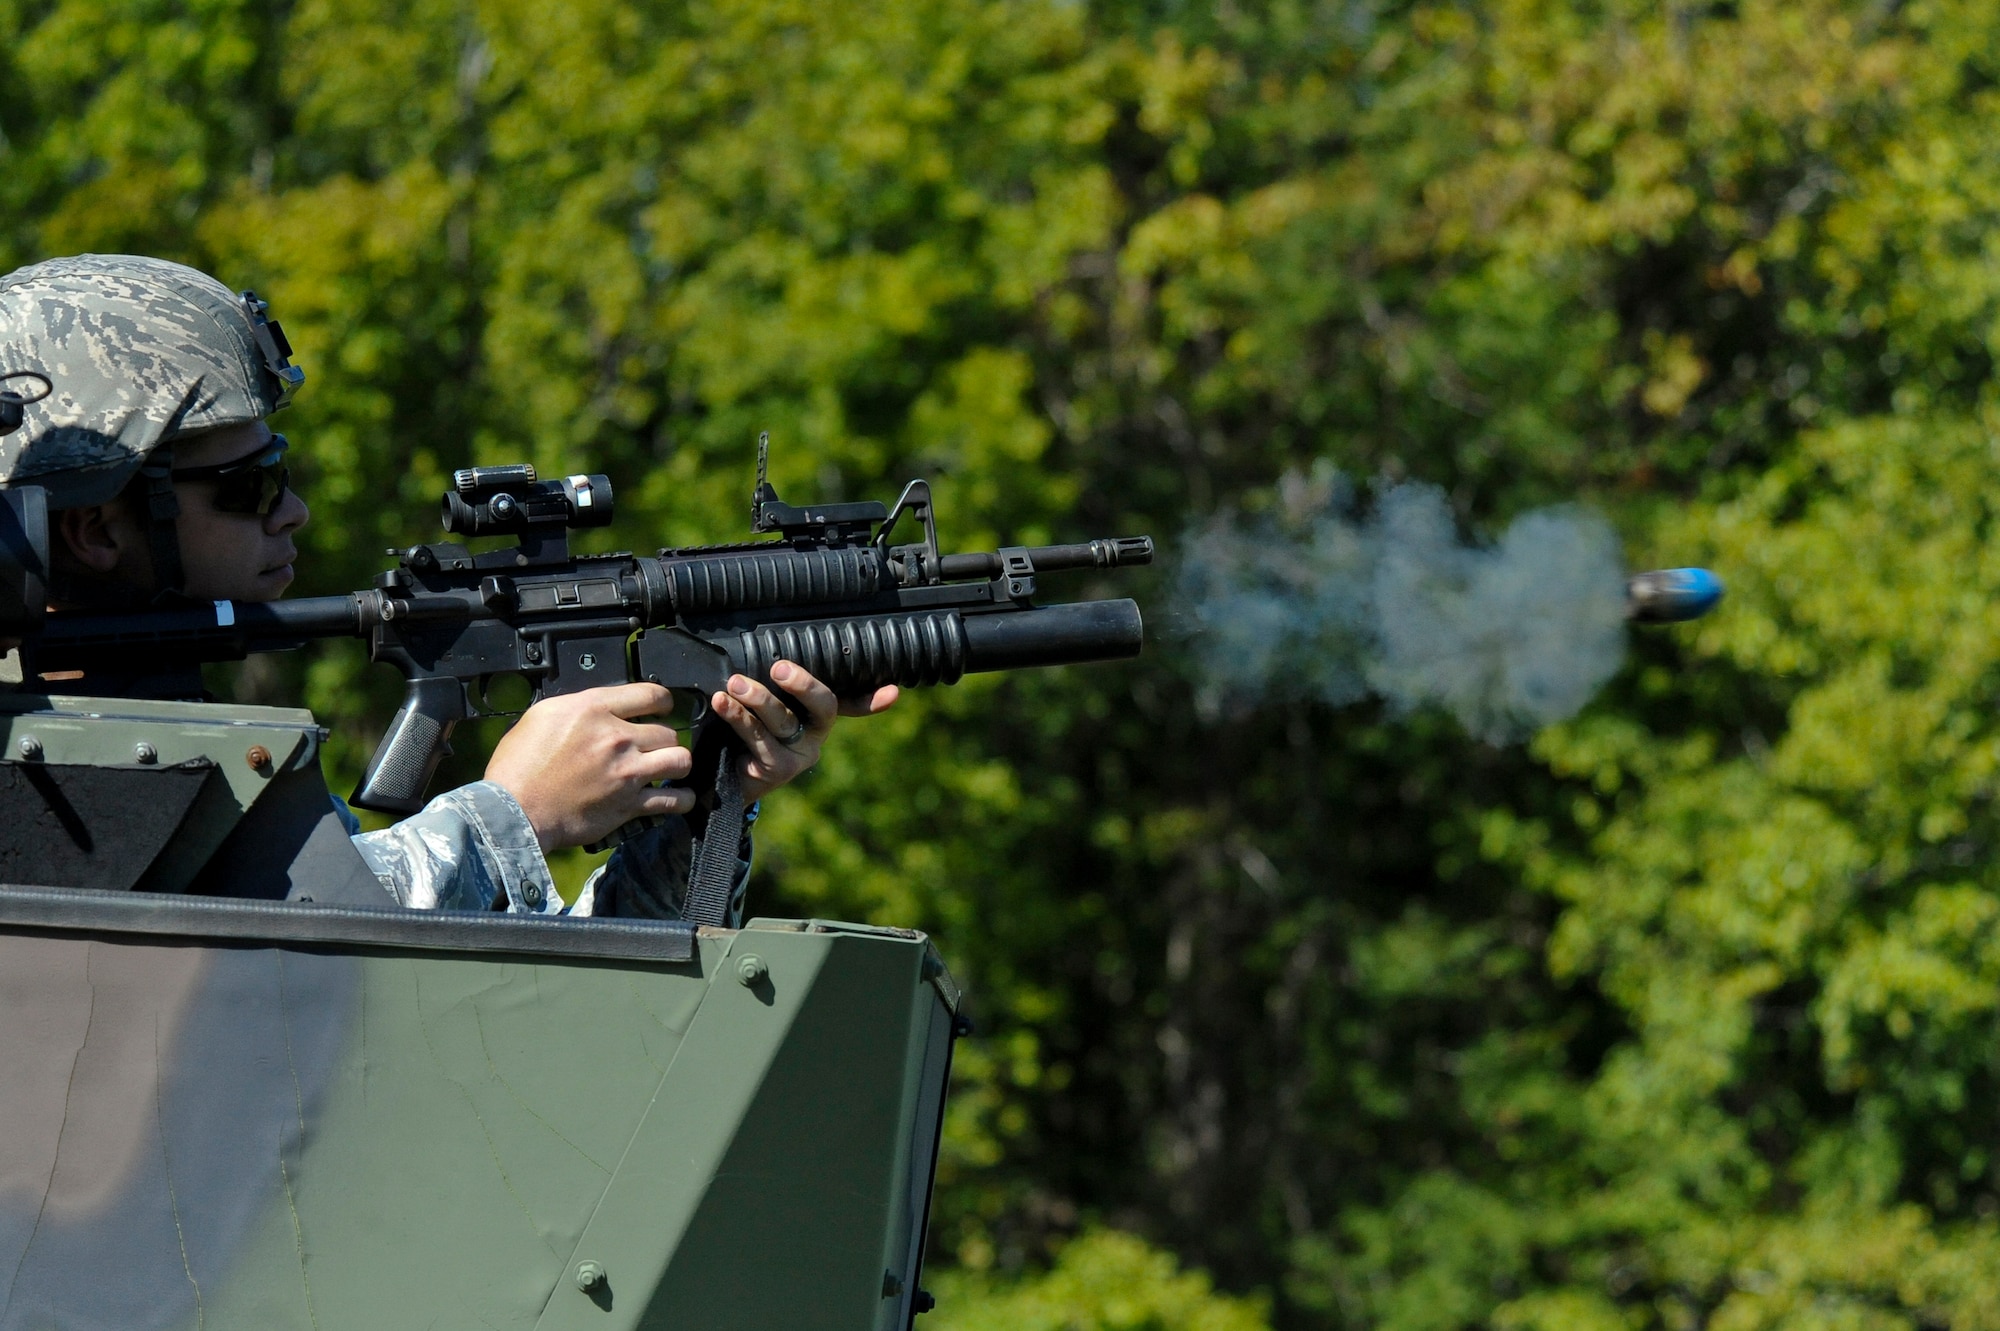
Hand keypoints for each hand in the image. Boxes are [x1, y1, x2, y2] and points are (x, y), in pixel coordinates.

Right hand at [485, 682, 691, 852]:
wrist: (514, 811)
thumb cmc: (519, 766)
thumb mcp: (542, 716)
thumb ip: (578, 707)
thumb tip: (599, 708)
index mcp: (594, 709)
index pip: (651, 694)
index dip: (663, 701)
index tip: (663, 708)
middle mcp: (617, 738)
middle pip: (668, 731)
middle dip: (664, 739)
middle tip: (656, 746)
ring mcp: (627, 772)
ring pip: (680, 760)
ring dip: (678, 764)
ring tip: (670, 768)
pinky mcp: (629, 805)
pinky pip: (673, 800)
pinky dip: (680, 799)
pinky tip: (678, 797)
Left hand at [711, 660, 897, 801]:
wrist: (719, 779)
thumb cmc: (742, 733)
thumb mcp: (762, 708)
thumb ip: (773, 686)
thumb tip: (796, 660)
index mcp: (816, 719)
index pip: (849, 703)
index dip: (873, 700)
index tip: (891, 692)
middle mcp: (814, 738)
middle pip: (822, 707)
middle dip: (804, 684)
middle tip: (779, 667)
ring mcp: (797, 757)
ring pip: (783, 721)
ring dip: (757, 698)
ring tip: (734, 683)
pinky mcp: (775, 770)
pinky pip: (757, 738)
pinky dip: (737, 716)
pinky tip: (721, 702)